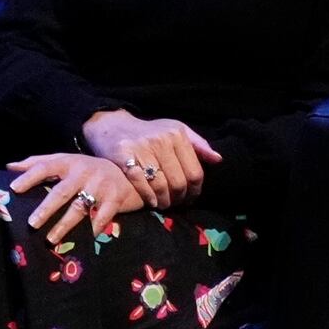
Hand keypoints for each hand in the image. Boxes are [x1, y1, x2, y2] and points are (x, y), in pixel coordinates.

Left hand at [10, 150, 147, 244]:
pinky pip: (103, 215)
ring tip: (50, 239)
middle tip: (31, 223)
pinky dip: (95, 226)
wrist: (125, 171)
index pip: (44, 167)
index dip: (29, 177)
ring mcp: (100, 186)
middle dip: (46, 208)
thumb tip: (9, 167)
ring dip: (64, 224)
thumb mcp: (63, 160)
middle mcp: (83, 172)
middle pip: (61, 191)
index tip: (13, 189)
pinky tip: (87, 237)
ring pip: (79, 207)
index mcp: (67, 162)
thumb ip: (37, 163)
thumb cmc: (85, 168)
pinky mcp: (115, 198)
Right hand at [84, 110, 214, 205]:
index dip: (195, 190)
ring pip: (161, 185)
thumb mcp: (175, 130)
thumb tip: (218, 159)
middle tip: (176, 203)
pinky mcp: (123, 156)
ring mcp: (141, 148)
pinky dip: (148, 197)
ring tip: (164, 204)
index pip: (195, 172)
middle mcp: (160, 140)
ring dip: (164, 201)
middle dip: (179, 198)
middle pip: (178, 182)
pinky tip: (151, 201)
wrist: (111, 124)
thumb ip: (198, 144)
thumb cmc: (148, 131)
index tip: (190, 198)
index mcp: (177, 134)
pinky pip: (141, 183)